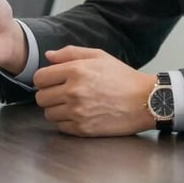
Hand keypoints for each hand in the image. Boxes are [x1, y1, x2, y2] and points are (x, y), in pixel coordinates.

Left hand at [33, 46, 155, 136]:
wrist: (144, 101)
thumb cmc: (123, 77)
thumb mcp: (99, 56)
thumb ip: (71, 53)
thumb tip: (49, 56)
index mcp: (76, 70)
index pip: (39, 78)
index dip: (45, 79)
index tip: (53, 81)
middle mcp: (73, 91)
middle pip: (40, 97)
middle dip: (49, 94)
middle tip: (63, 93)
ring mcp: (77, 112)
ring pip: (48, 114)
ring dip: (57, 109)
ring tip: (73, 104)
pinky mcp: (83, 129)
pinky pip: (60, 127)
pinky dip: (66, 122)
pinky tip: (80, 114)